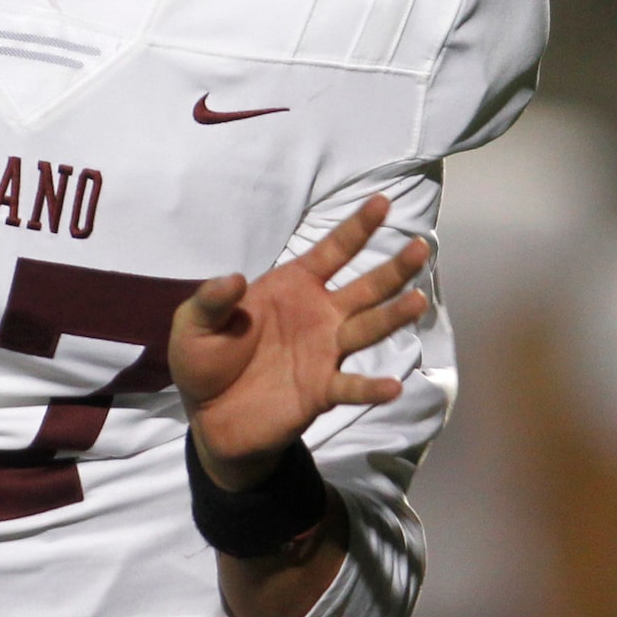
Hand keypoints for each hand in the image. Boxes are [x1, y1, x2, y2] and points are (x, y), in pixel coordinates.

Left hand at [172, 195, 429, 490]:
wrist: (210, 415)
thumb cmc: (205, 358)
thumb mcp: (194, 323)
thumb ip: (212, 300)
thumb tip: (234, 278)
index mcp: (292, 287)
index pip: (331, 251)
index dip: (357, 227)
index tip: (384, 201)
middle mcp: (318, 315)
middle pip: (365, 286)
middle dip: (393, 267)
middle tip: (421, 246)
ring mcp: (325, 352)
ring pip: (368, 328)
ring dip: (393, 316)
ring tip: (419, 301)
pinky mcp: (322, 391)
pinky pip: (352, 387)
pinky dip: (371, 387)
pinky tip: (393, 385)